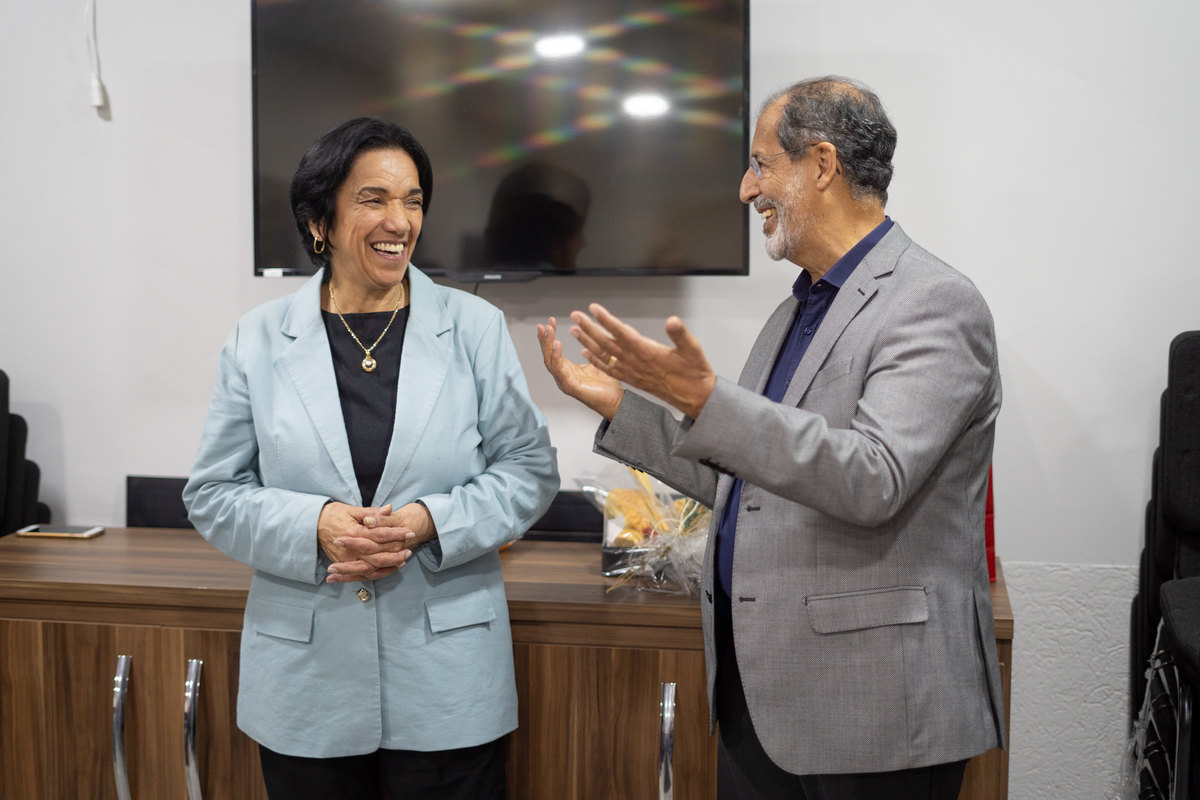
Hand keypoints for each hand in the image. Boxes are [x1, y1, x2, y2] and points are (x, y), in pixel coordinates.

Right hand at [318, 502, 421, 582]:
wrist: (313, 525)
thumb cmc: (333, 515)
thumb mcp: (352, 510)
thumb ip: (372, 513)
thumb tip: (389, 508)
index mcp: (352, 532)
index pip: (378, 535)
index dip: (395, 534)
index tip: (409, 532)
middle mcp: (349, 549)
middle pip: (376, 555)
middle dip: (395, 554)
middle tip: (410, 550)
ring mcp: (346, 560)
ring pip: (371, 568)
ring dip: (389, 566)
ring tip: (403, 560)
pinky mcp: (344, 565)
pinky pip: (363, 574)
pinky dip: (378, 573)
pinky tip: (391, 569)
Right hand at [537, 316, 624, 419]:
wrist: (616, 401)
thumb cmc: (607, 385)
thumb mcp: (596, 361)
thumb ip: (590, 350)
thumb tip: (589, 336)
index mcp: (568, 370)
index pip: (554, 351)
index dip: (550, 337)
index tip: (549, 323)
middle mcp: (563, 376)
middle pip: (548, 355)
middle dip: (544, 339)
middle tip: (544, 324)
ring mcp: (564, 382)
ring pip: (550, 361)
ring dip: (548, 344)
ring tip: (548, 330)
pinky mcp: (570, 387)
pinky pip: (559, 370)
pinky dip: (556, 356)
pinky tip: (557, 344)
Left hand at [568, 304, 715, 419]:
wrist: (695, 398)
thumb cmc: (695, 373)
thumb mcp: (693, 349)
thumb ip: (680, 334)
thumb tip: (672, 320)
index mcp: (649, 353)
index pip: (622, 333)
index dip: (607, 320)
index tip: (593, 309)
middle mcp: (636, 363)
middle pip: (608, 342)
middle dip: (590, 328)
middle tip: (575, 315)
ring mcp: (633, 372)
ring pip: (605, 355)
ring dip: (588, 342)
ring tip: (574, 330)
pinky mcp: (634, 380)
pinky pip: (610, 370)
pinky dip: (597, 361)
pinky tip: (586, 354)